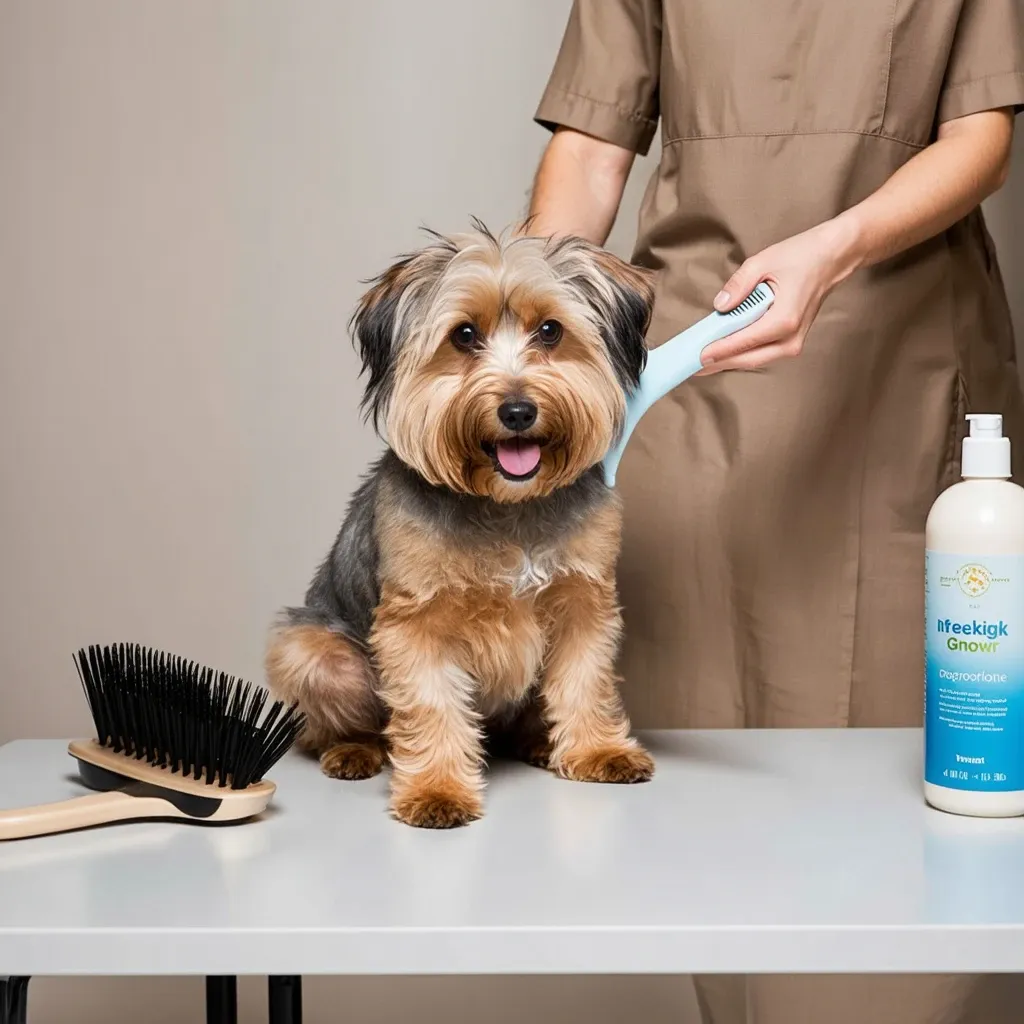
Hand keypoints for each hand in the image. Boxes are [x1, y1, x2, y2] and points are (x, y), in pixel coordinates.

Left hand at [699, 217, 861, 372]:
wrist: (833, 257)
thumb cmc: (803, 256)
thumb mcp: (764, 262)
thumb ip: (739, 285)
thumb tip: (719, 306)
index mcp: (784, 320)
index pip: (743, 342)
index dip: (718, 351)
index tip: (696, 358)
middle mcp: (790, 338)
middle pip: (747, 359)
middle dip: (719, 363)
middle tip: (691, 366)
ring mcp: (793, 343)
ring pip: (754, 360)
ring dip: (729, 361)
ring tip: (702, 363)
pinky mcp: (791, 341)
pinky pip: (761, 353)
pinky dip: (741, 353)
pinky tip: (723, 352)